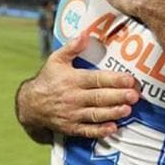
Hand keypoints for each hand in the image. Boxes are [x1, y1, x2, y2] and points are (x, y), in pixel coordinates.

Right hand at [16, 32, 140, 140]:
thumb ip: (72, 47)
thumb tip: (86, 34)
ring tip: (128, 110)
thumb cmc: (48, 79)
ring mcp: (72, 114)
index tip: (129, 79)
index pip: (96, 79)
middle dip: (118, 96)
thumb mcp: (56, 59)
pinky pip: (87, 131)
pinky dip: (100, 131)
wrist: (30, 104)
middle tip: (134, 95)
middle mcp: (73, 97)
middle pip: (99, 97)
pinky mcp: (71, 127)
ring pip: (95, 114)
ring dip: (112, 113)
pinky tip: (113, 128)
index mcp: (73, 80)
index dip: (114, 79)